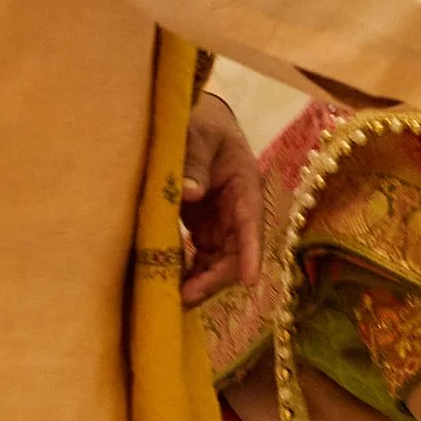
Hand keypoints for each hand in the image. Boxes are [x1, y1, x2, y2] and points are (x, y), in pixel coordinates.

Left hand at [179, 92, 261, 303]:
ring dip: (201, 282)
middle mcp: (238, 212)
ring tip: (174, 299)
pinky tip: (168, 284)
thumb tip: (190, 194)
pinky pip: (200, 258)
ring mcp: (220, 223)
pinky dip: (187, 272)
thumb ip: (195, 162)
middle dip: (215, 278)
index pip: (252, 225)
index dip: (250, 254)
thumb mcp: (199, 134)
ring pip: (218, 262)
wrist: (199, 120)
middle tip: (187, 296)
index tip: (248, 280)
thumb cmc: (203, 122)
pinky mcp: (203, 228)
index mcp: (245, 187)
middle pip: (235, 254)